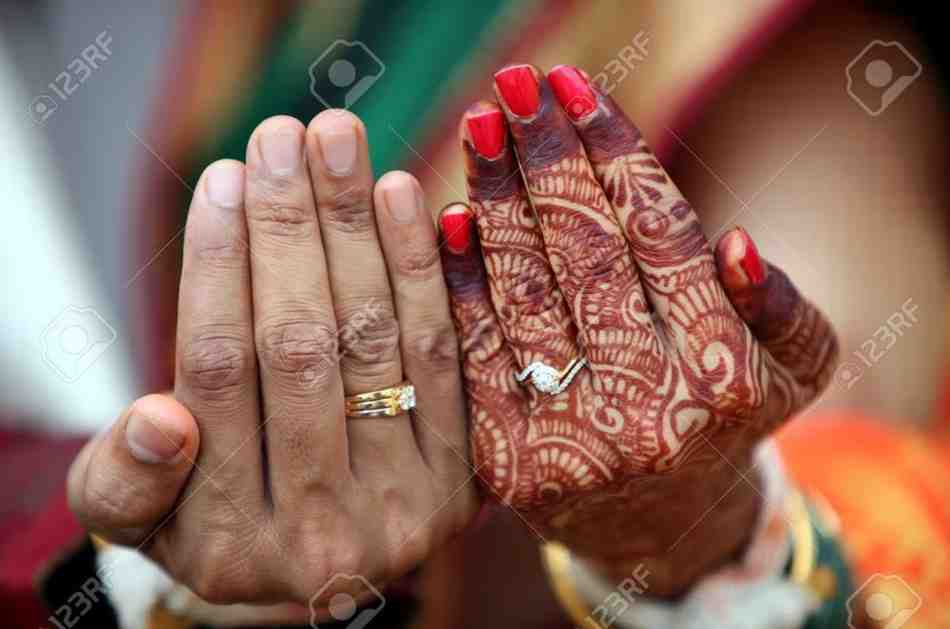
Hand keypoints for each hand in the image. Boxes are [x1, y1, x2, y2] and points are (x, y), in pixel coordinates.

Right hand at [68, 111, 476, 607]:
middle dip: (289, 229)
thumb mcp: (144, 520)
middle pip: (299, 347)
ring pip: (373, 340)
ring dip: (355, 229)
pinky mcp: (462, 478)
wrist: (321, 562)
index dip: (218, 267)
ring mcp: (401, 508)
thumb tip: (160, 418)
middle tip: (282, 134)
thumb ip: (127, 481)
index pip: (218, 375)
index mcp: (226, 540)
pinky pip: (442, 356)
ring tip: (338, 141)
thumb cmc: (215, 520)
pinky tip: (400, 194)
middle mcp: (320, 532)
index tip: (224, 177)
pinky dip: (421, 269)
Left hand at [440, 65, 836, 594]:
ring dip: (496, 200)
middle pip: (585, 253)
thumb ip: (781, 306)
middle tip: (513, 89)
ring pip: (526, 292)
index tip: (571, 87)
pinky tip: (450, 213)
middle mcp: (650, 411)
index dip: (612, 152)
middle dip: (545, 160)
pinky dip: (461, 278)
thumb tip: (734, 241)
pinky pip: (476, 349)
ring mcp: (572, 439)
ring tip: (481, 131)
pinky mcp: (507, 458)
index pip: (658, 235)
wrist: (656, 524)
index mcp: (722, 375)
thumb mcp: (792, 368)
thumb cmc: (725, 419)